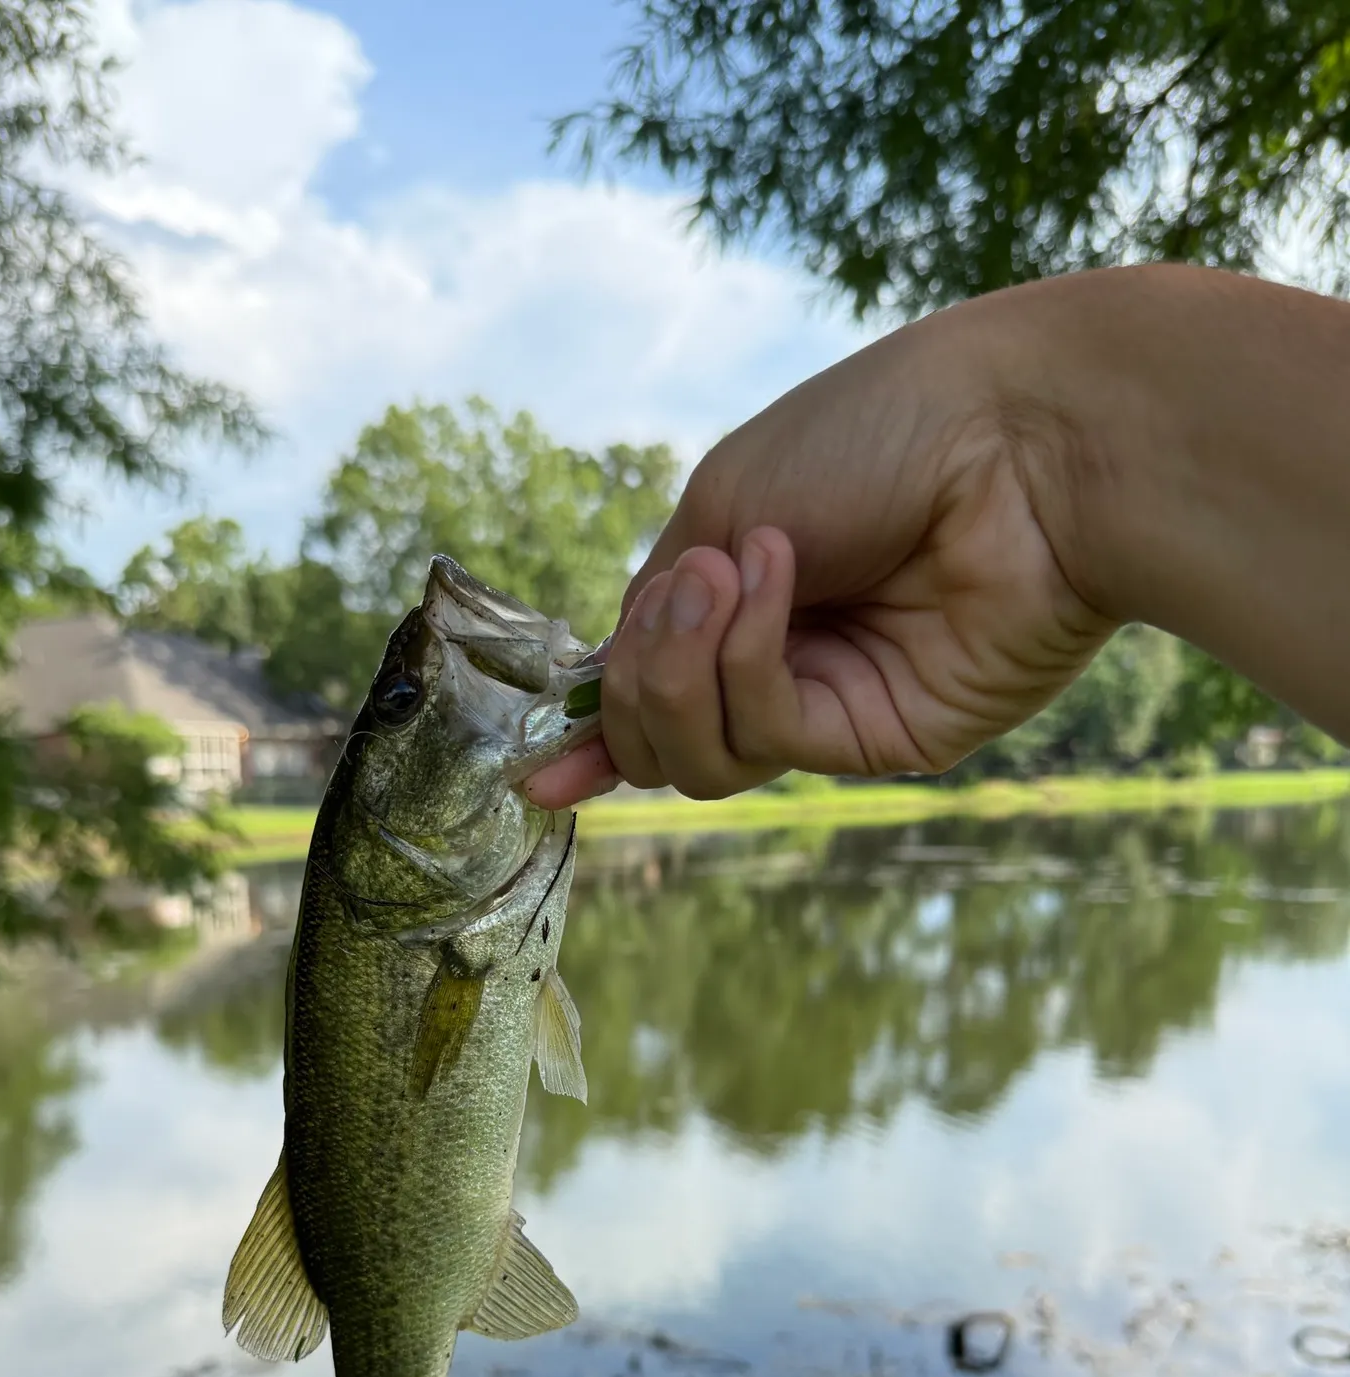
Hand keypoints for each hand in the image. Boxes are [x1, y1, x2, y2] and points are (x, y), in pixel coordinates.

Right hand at [528, 297, 1116, 805]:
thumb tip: (594, 697)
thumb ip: (659, 608)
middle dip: (640, 674)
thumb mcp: (725, 502)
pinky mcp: (884, 739)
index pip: (649, 691)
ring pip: (701, 757)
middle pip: (659, 739)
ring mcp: (831, 704)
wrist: (1017, 431)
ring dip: (682, 668)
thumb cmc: (874, 434)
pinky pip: (769, 733)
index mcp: (740, 600)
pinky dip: (750, 656)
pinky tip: (779, 579)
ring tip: (730, 573)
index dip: (594, 731)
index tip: (535, 769)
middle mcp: (781, 662)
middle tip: (687, 588)